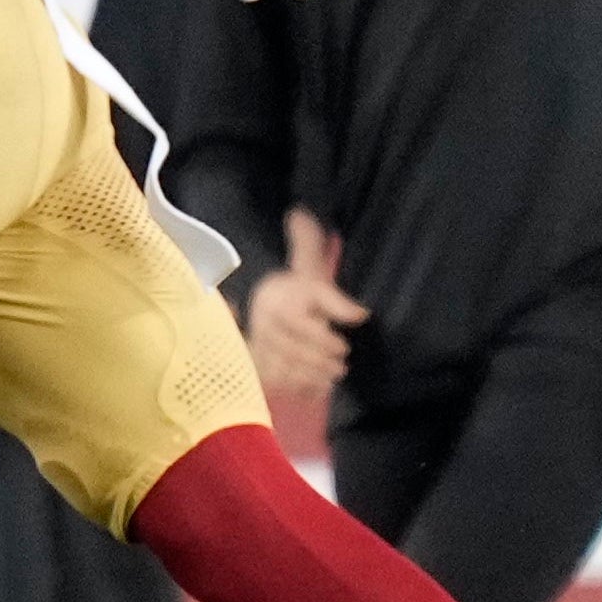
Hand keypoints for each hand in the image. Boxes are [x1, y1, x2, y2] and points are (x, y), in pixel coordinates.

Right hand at [243, 210, 364, 396]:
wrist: (256, 309)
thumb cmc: (291, 289)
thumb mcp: (302, 265)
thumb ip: (307, 243)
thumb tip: (300, 213)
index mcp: (277, 301)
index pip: (298, 322)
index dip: (323, 335)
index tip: (345, 341)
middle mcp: (265, 326)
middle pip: (296, 348)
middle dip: (323, 357)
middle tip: (341, 361)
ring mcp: (261, 349)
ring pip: (288, 367)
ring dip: (314, 374)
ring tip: (333, 375)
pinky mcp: (260, 369)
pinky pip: (280, 383)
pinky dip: (299, 388)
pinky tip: (316, 388)